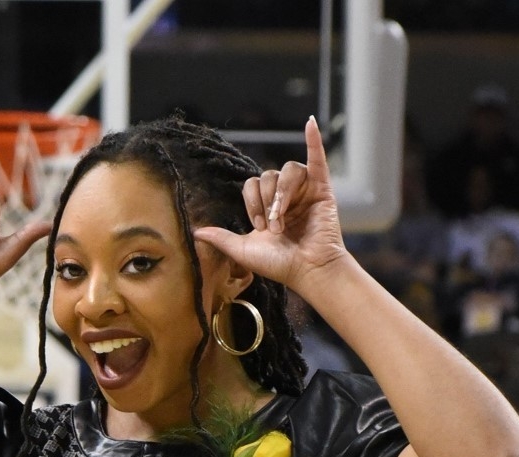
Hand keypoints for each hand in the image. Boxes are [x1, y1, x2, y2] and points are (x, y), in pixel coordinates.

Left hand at [193, 118, 351, 294]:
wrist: (308, 270)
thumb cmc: (280, 264)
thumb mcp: (243, 250)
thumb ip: (221, 238)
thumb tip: (195, 232)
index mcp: (267, 207)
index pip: (252, 185)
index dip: (251, 202)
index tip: (259, 226)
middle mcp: (285, 196)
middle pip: (268, 176)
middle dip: (266, 201)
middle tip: (273, 226)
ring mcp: (304, 191)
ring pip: (288, 171)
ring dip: (282, 193)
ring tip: (284, 217)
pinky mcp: (322, 189)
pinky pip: (317, 159)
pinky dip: (314, 140)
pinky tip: (310, 123)